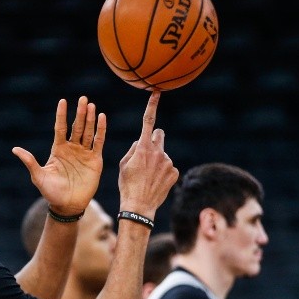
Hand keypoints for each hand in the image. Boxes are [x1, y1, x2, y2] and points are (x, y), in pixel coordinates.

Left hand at [13, 96, 105, 214]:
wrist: (67, 206)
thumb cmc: (51, 192)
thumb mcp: (38, 176)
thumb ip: (30, 161)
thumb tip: (15, 149)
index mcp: (58, 149)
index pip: (61, 127)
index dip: (61, 115)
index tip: (63, 101)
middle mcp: (72, 148)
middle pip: (76, 126)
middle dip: (80, 113)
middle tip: (83, 98)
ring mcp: (84, 153)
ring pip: (87, 132)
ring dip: (90, 119)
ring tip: (92, 105)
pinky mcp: (95, 160)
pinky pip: (99, 142)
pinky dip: (100, 131)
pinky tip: (102, 118)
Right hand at [117, 91, 178, 217]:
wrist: (139, 206)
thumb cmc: (126, 184)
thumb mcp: (123, 164)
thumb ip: (133, 149)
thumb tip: (141, 142)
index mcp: (142, 147)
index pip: (148, 121)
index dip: (152, 105)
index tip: (157, 92)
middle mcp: (158, 151)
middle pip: (159, 135)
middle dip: (154, 139)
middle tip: (147, 153)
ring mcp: (168, 162)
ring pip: (163, 154)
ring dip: (157, 160)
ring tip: (148, 176)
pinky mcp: (174, 172)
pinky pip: (169, 166)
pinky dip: (163, 172)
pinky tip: (156, 182)